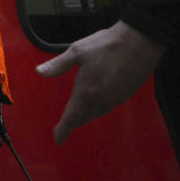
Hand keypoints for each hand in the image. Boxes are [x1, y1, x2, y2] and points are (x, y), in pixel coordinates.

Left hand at [35, 20, 164, 143]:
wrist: (140, 42)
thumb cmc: (107, 45)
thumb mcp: (78, 51)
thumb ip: (58, 64)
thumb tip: (40, 72)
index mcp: (87, 91)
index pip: (72, 116)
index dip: (63, 129)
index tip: (57, 138)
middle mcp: (102, 100)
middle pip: (84, 117)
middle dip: (74, 122)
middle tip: (65, 127)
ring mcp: (116, 98)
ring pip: (98, 113)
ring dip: (87, 116)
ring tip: (79, 116)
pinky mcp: (126, 94)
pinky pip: (109, 107)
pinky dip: (99, 109)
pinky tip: (97, 102)